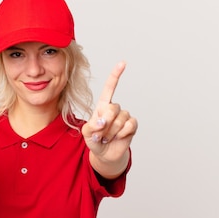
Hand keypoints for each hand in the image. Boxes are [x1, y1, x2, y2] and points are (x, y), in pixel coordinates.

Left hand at [82, 61, 137, 175]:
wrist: (105, 154)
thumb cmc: (94, 140)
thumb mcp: (86, 133)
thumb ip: (91, 126)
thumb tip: (102, 122)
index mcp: (102, 106)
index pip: (110, 88)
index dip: (116, 75)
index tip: (123, 63)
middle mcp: (114, 109)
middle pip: (113, 108)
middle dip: (105, 122)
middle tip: (100, 134)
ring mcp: (124, 116)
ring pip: (120, 119)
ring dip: (111, 132)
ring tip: (107, 138)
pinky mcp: (132, 125)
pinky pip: (129, 125)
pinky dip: (121, 134)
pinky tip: (117, 138)